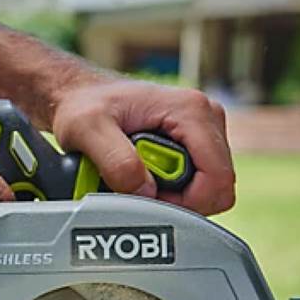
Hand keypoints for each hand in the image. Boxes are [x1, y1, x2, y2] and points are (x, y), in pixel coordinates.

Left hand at [49, 77, 235, 214]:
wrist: (80, 96)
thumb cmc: (84, 104)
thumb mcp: (87, 129)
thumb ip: (116, 162)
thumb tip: (145, 191)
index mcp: (192, 110)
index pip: (218, 178)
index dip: (188, 203)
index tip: (152, 199)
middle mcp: (206, 118)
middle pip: (216, 188)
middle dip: (178, 201)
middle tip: (138, 187)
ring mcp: (203, 132)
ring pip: (207, 189)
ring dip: (171, 195)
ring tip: (137, 177)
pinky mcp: (194, 144)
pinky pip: (196, 185)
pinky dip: (169, 190)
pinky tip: (144, 175)